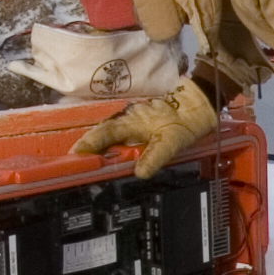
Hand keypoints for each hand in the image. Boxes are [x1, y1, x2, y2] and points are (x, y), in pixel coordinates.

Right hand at [68, 82, 217, 177]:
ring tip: (86, 157)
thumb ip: (155, 156)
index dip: (87, 145)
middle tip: (75, 160)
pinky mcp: (139, 117)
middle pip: (102, 132)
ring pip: (109, 129)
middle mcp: (128, 117)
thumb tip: (140, 172)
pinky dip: (110, 138)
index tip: (75, 155)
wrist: (199, 102)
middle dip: (87, 145)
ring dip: (97, 141)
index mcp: (132, 122)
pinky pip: (119, 128)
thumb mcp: (172, 142)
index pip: (103, 134)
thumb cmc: (186, 120)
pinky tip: (109, 148)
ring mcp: (133, 116)